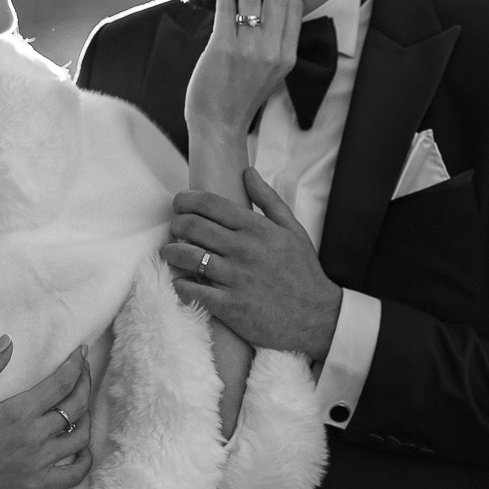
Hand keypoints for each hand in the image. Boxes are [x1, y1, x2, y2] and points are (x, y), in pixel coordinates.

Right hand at [0, 337, 94, 488]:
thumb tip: (7, 341)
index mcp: (18, 413)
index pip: (62, 383)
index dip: (77, 364)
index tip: (81, 352)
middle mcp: (34, 438)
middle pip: (77, 406)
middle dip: (85, 383)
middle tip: (84, 370)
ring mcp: (38, 464)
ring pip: (81, 437)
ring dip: (87, 417)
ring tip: (81, 404)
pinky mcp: (36, 485)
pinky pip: (74, 475)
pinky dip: (86, 460)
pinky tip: (82, 447)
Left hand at [164, 168, 343, 359]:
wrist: (316, 317)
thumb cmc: (303, 272)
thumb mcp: (293, 230)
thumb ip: (269, 200)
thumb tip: (248, 172)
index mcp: (257, 229)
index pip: (210, 204)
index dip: (186, 199)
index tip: (180, 203)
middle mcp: (243, 250)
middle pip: (192, 226)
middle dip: (176, 223)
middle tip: (175, 227)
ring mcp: (235, 278)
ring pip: (186, 256)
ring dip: (171, 252)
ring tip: (171, 253)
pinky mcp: (229, 306)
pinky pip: (190, 290)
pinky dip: (180, 285)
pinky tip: (182, 282)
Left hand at [186, 0, 301, 133]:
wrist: (218, 124)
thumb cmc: (239, 97)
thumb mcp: (270, 71)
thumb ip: (273, 42)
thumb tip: (267, 8)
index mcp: (288, 56)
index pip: (295, 9)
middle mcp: (273, 51)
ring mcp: (250, 49)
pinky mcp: (224, 48)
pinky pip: (227, 8)